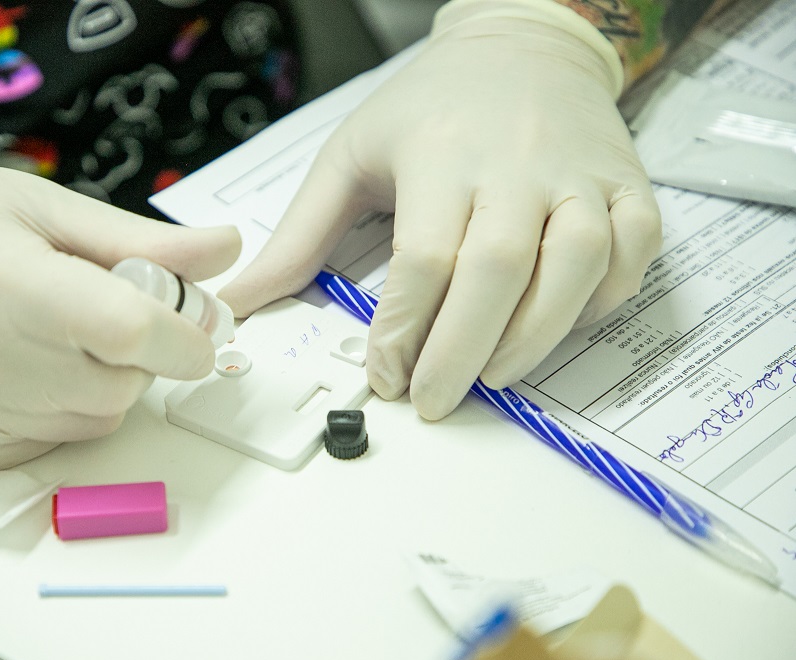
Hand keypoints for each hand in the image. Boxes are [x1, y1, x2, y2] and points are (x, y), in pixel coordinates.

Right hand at [0, 164, 239, 470]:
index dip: (184, 334)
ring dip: (97, 385)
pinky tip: (15, 372)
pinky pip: (47, 447)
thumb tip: (222, 251)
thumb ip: (134, 240)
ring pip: (91, 422)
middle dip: (138, 356)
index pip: (132, 330)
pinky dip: (55, 414)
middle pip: (121, 385)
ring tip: (46, 338)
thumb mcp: (31, 205)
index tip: (196, 326)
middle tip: (103, 317)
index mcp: (4, 279)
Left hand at [218, 0, 660, 419]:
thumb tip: (241, 300)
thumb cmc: (429, 107)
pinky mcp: (626, 185)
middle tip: (435, 401)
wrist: (522, 44)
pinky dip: (602, 300)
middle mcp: (517, 165)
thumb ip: (298, 236)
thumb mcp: (348, 157)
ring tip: (493, 377)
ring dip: (536, 336)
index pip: (425, 257)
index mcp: (441, 155)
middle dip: (463, 351)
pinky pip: (633, 252)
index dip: (404, 330)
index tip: (385, 376)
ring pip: (578, 265)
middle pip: (500, 269)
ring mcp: (580, 175)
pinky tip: (558, 325)